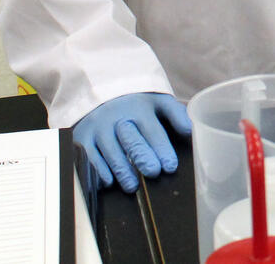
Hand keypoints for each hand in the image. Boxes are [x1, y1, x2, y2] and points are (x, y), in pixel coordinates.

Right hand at [73, 92, 191, 192]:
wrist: (100, 88)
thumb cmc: (136, 101)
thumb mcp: (158, 100)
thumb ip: (176, 114)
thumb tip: (192, 130)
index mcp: (139, 108)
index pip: (152, 131)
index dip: (162, 149)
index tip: (170, 166)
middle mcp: (117, 117)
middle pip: (131, 140)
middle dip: (142, 157)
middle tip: (153, 172)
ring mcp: (98, 128)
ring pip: (110, 151)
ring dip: (122, 170)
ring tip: (132, 186)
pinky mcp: (82, 137)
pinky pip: (89, 156)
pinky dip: (99, 170)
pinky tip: (108, 182)